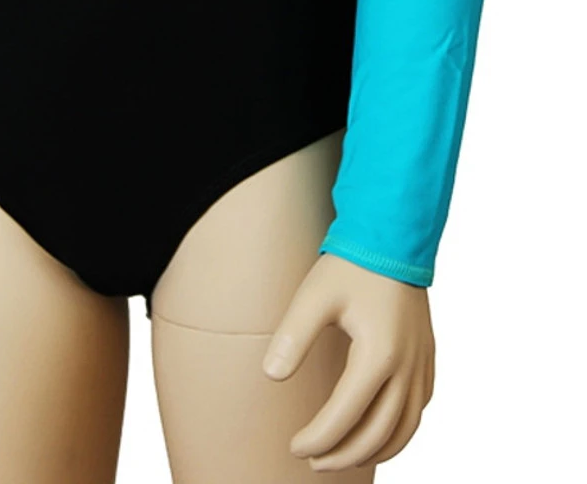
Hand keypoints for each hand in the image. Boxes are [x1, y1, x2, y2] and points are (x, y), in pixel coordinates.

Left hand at [262, 251, 434, 471]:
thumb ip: (293, 337)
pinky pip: (418, 412)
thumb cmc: (352, 265)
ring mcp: (422, 366)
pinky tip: (376, 435)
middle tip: (313, 462)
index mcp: (378, 355)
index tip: (294, 446)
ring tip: (341, 458)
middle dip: (343, 455)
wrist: (394, 238)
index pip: (345, 416)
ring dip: (373, 452)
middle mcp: (407, 368)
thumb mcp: (314, 296)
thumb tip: (270, 375)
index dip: (318, 438)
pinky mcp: (428, 360)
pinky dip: (398, 434)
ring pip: (404, 430)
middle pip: (378, 434)